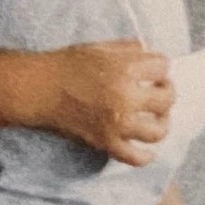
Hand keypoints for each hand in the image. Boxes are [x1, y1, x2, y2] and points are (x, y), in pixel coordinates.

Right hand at [41, 40, 172, 165]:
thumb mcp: (99, 47)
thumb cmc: (65, 65)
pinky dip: (145, 157)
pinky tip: (147, 151)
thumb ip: (128, 48)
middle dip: (166, 92)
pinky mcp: (106, 142)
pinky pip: (135, 157)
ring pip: (158, 131)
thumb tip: (150, 54)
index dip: (159, 67)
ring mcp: (117, 123)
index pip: (162, 67)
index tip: (154, 71)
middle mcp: (125, 97)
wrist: (38, 89)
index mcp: (124, 69)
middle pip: (166, 99)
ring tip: (156, 118)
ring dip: (162, 123)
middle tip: (158, 91)